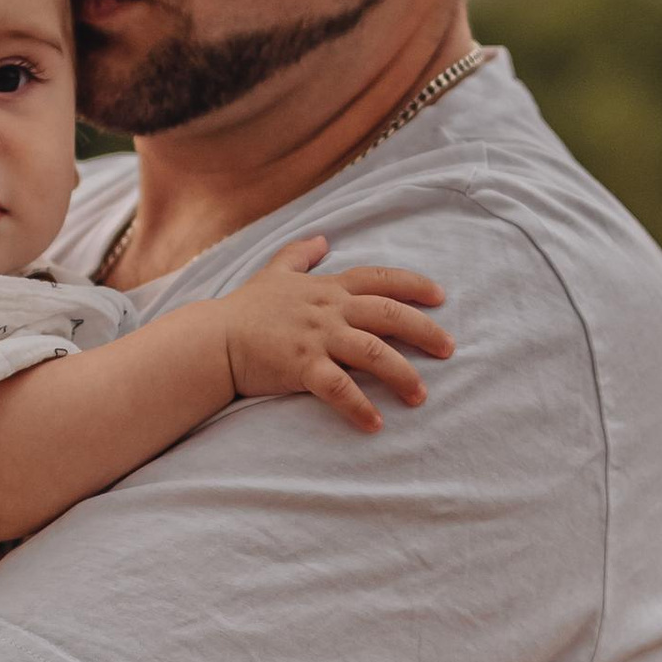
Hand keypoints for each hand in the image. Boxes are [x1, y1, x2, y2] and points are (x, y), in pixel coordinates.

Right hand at [216, 239, 453, 435]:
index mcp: (326, 288)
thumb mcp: (274, 272)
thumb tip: (322, 238)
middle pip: (388, 314)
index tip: (440, 297)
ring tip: (421, 395)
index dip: (413, 285)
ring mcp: (316, 337)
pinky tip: (376, 424)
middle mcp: (328, 309)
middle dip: (424, 330)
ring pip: (372, 351)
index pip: (379, 279)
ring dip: (402, 374)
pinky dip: (360, 406)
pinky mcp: (301, 366)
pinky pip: (339, 388)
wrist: (212, 338)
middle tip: (449, 349)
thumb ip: (301, 255)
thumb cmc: (244, 309)